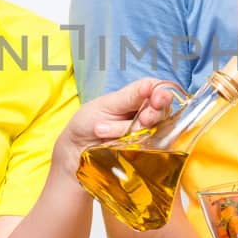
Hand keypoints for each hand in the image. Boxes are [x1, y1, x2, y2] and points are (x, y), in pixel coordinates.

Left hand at [54, 77, 176, 170]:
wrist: (75, 148)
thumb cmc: (89, 121)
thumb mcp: (107, 104)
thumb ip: (131, 96)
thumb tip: (150, 85)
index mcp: (139, 97)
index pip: (159, 91)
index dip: (162, 95)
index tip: (157, 98)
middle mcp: (146, 114)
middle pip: (162, 112)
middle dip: (152, 115)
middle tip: (143, 119)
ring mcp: (145, 134)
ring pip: (152, 130)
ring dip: (127, 130)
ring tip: (101, 129)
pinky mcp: (141, 152)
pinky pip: (144, 148)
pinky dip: (127, 144)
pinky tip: (112, 143)